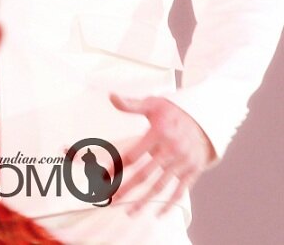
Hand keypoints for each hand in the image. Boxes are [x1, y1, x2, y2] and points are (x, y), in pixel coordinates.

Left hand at [110, 94, 215, 214]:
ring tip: (130, 212)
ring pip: (160, 186)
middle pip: (144, 174)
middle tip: (111, 200)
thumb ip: (131, 104)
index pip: (133, 155)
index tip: (104, 177)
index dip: (117, 167)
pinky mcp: (192, 171)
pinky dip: (170, 204)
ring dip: (144, 201)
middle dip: (126, 188)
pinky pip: (180, 191)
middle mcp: (170, 149)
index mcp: (159, 133)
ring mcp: (182, 162)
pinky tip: (158, 214)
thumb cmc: (174, 111)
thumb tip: (111, 96)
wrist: (206, 119)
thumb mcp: (154, 103)